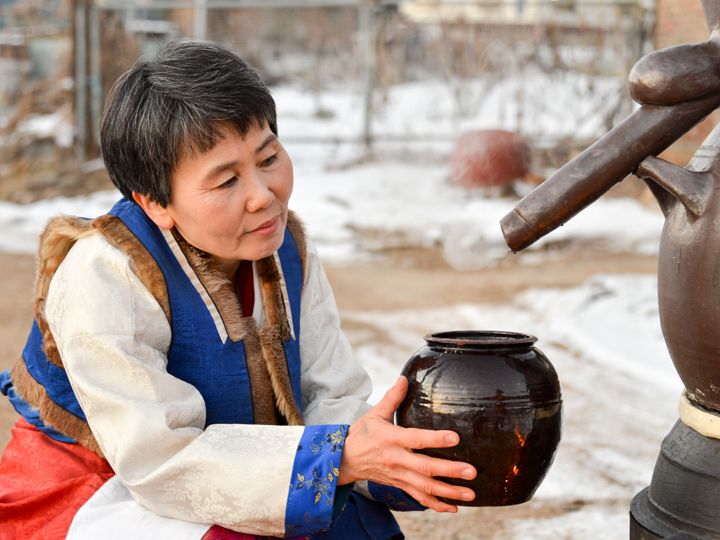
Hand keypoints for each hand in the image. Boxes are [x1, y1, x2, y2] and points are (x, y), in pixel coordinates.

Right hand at [339, 376, 476, 511]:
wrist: (345, 460)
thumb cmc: (362, 434)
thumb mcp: (374, 414)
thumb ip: (392, 397)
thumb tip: (404, 378)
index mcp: (391, 439)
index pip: (416, 439)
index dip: (436, 439)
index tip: (456, 438)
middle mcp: (396, 459)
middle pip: (425, 468)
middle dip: (450, 471)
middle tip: (471, 471)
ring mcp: (398, 475)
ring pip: (426, 487)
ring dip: (449, 493)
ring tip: (470, 494)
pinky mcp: (399, 485)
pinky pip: (419, 498)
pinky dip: (436, 505)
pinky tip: (454, 508)